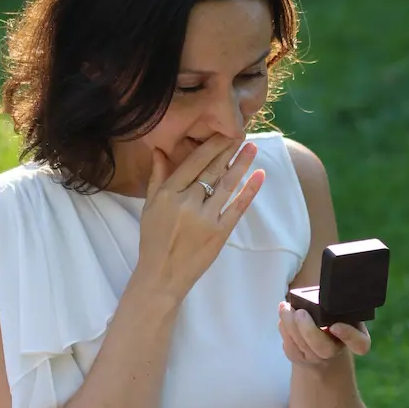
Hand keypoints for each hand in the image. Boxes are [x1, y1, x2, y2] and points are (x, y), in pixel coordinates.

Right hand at [136, 134, 264, 301]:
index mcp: (168, 194)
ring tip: (252, 147)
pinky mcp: (219, 233)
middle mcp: (187, 203)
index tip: (223, 132)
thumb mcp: (150, 206)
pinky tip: (259, 175)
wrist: (162, 275)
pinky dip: (249, 191)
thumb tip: (160, 150)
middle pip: (212, 170)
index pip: (193, 163)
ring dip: (241, 164)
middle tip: (241, 133)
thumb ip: (157, 177)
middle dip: (228, 150)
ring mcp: (205, 218)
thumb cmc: (153, 240)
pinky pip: (237, 208)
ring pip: (226, 185)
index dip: (211, 146)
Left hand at [278, 302, 371, 367]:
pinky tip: (284, 315)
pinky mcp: (300, 358)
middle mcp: (337, 350)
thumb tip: (327, 286)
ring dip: (290, 325)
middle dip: (308, 331)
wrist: (323, 337)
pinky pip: (290, 347)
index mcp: (356, 337)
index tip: (335, 326)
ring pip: (303, 347)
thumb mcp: (343, 307)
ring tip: (285, 307)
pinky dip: (284, 329)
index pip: (360, 344)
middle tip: (300, 313)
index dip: (349, 336)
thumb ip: (339, 300)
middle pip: (324, 349)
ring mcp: (317, 358)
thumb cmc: (335, 315)